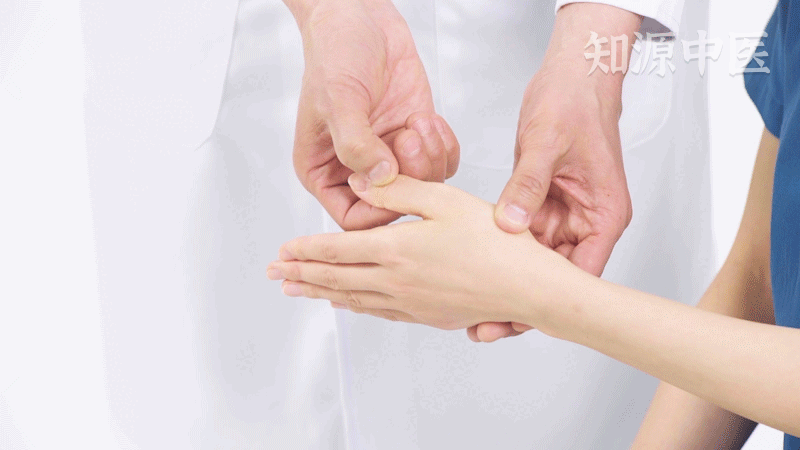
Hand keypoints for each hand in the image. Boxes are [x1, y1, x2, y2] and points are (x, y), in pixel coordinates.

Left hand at [267, 175, 576, 331]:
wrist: (528, 288)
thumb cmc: (494, 242)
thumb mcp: (446, 200)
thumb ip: (400, 191)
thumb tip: (362, 182)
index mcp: (396, 249)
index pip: (337, 250)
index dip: (306, 250)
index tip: (282, 250)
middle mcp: (395, 280)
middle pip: (336, 278)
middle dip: (301, 275)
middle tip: (274, 276)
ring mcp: (410, 302)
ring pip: (353, 298)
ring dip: (321, 293)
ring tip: (299, 292)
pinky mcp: (427, 315)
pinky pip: (379, 311)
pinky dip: (355, 307)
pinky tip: (348, 306)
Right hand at [288, 0, 458, 229]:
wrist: (361, 17)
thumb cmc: (335, 52)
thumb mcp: (338, 99)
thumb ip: (356, 144)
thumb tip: (379, 178)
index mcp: (324, 170)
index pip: (353, 219)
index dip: (378, 209)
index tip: (393, 182)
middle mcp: (358, 168)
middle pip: (394, 205)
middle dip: (410, 177)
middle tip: (408, 139)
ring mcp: (390, 154)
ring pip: (422, 187)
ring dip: (429, 158)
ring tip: (417, 122)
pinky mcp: (416, 138)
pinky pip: (442, 164)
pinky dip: (444, 146)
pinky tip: (427, 118)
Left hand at [471, 3, 640, 341]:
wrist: (573, 77)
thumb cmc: (574, 103)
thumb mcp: (549, 143)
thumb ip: (528, 185)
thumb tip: (510, 224)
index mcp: (604, 214)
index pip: (584, 273)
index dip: (553, 302)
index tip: (522, 321)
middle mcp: (586, 221)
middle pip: (555, 276)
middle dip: (522, 301)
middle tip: (486, 327)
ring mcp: (563, 215)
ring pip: (534, 261)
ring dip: (506, 281)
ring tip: (473, 309)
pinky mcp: (541, 205)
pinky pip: (519, 237)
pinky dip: (498, 252)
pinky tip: (470, 269)